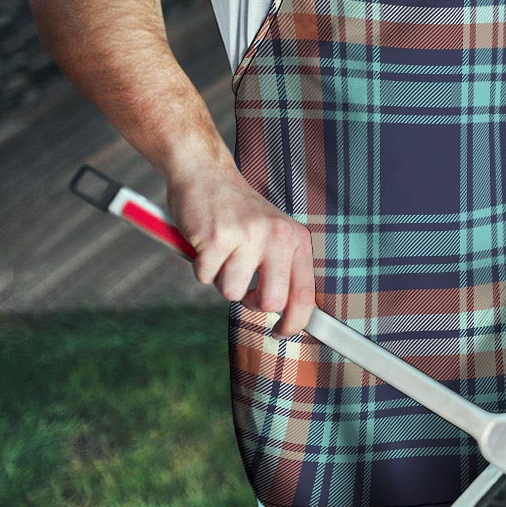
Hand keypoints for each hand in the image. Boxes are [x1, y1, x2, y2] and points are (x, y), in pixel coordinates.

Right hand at [166, 164, 314, 337]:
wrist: (205, 173)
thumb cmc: (237, 211)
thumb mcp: (272, 234)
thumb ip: (282, 269)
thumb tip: (287, 316)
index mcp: (295, 239)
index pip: (305, 294)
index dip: (295, 323)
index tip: (282, 333)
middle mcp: (277, 237)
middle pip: (271, 302)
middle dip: (251, 302)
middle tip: (242, 284)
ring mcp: (247, 236)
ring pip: (232, 293)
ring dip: (221, 279)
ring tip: (222, 252)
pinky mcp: (217, 238)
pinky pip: (205, 277)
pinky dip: (200, 267)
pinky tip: (205, 243)